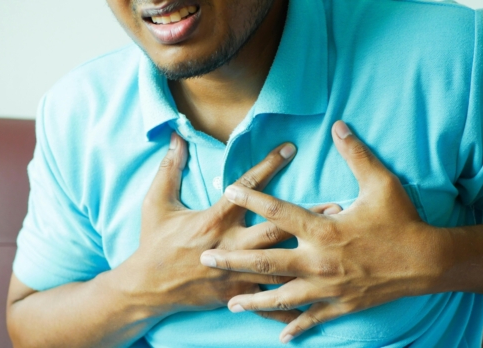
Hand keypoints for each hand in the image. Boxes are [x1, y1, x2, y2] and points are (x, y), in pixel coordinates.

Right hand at [119, 132, 340, 316]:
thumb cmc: (152, 243)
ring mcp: (235, 272)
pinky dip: (293, 302)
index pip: (246, 189)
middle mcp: (230, 246)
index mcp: (213, 220)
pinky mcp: (237, 293)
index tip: (290, 149)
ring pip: (280, 264)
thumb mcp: (156, 203)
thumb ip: (169, 169)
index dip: (268, 166)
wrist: (146, 287)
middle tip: (336, 206)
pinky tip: (318, 300)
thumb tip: (177, 138)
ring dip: (310, 254)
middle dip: (306, 217)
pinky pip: (269, 300)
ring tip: (336, 245)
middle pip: (275, 229)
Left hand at [199, 121, 446, 343]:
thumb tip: (339, 126)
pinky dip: (295, 327)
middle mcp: (319, 261)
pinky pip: (312, 318)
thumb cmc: (402, 220)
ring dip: (253, 300)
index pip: (279, 212)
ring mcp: (327, 287)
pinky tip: (278, 336)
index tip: (228, 191)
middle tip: (206, 258)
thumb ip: (356, 154)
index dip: (252, 199)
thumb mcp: (381, 183)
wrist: (427, 261)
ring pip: (281, 296)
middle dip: (233, 260)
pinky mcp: (340, 305)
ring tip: (230, 302)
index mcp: (323, 230)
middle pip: (266, 262)